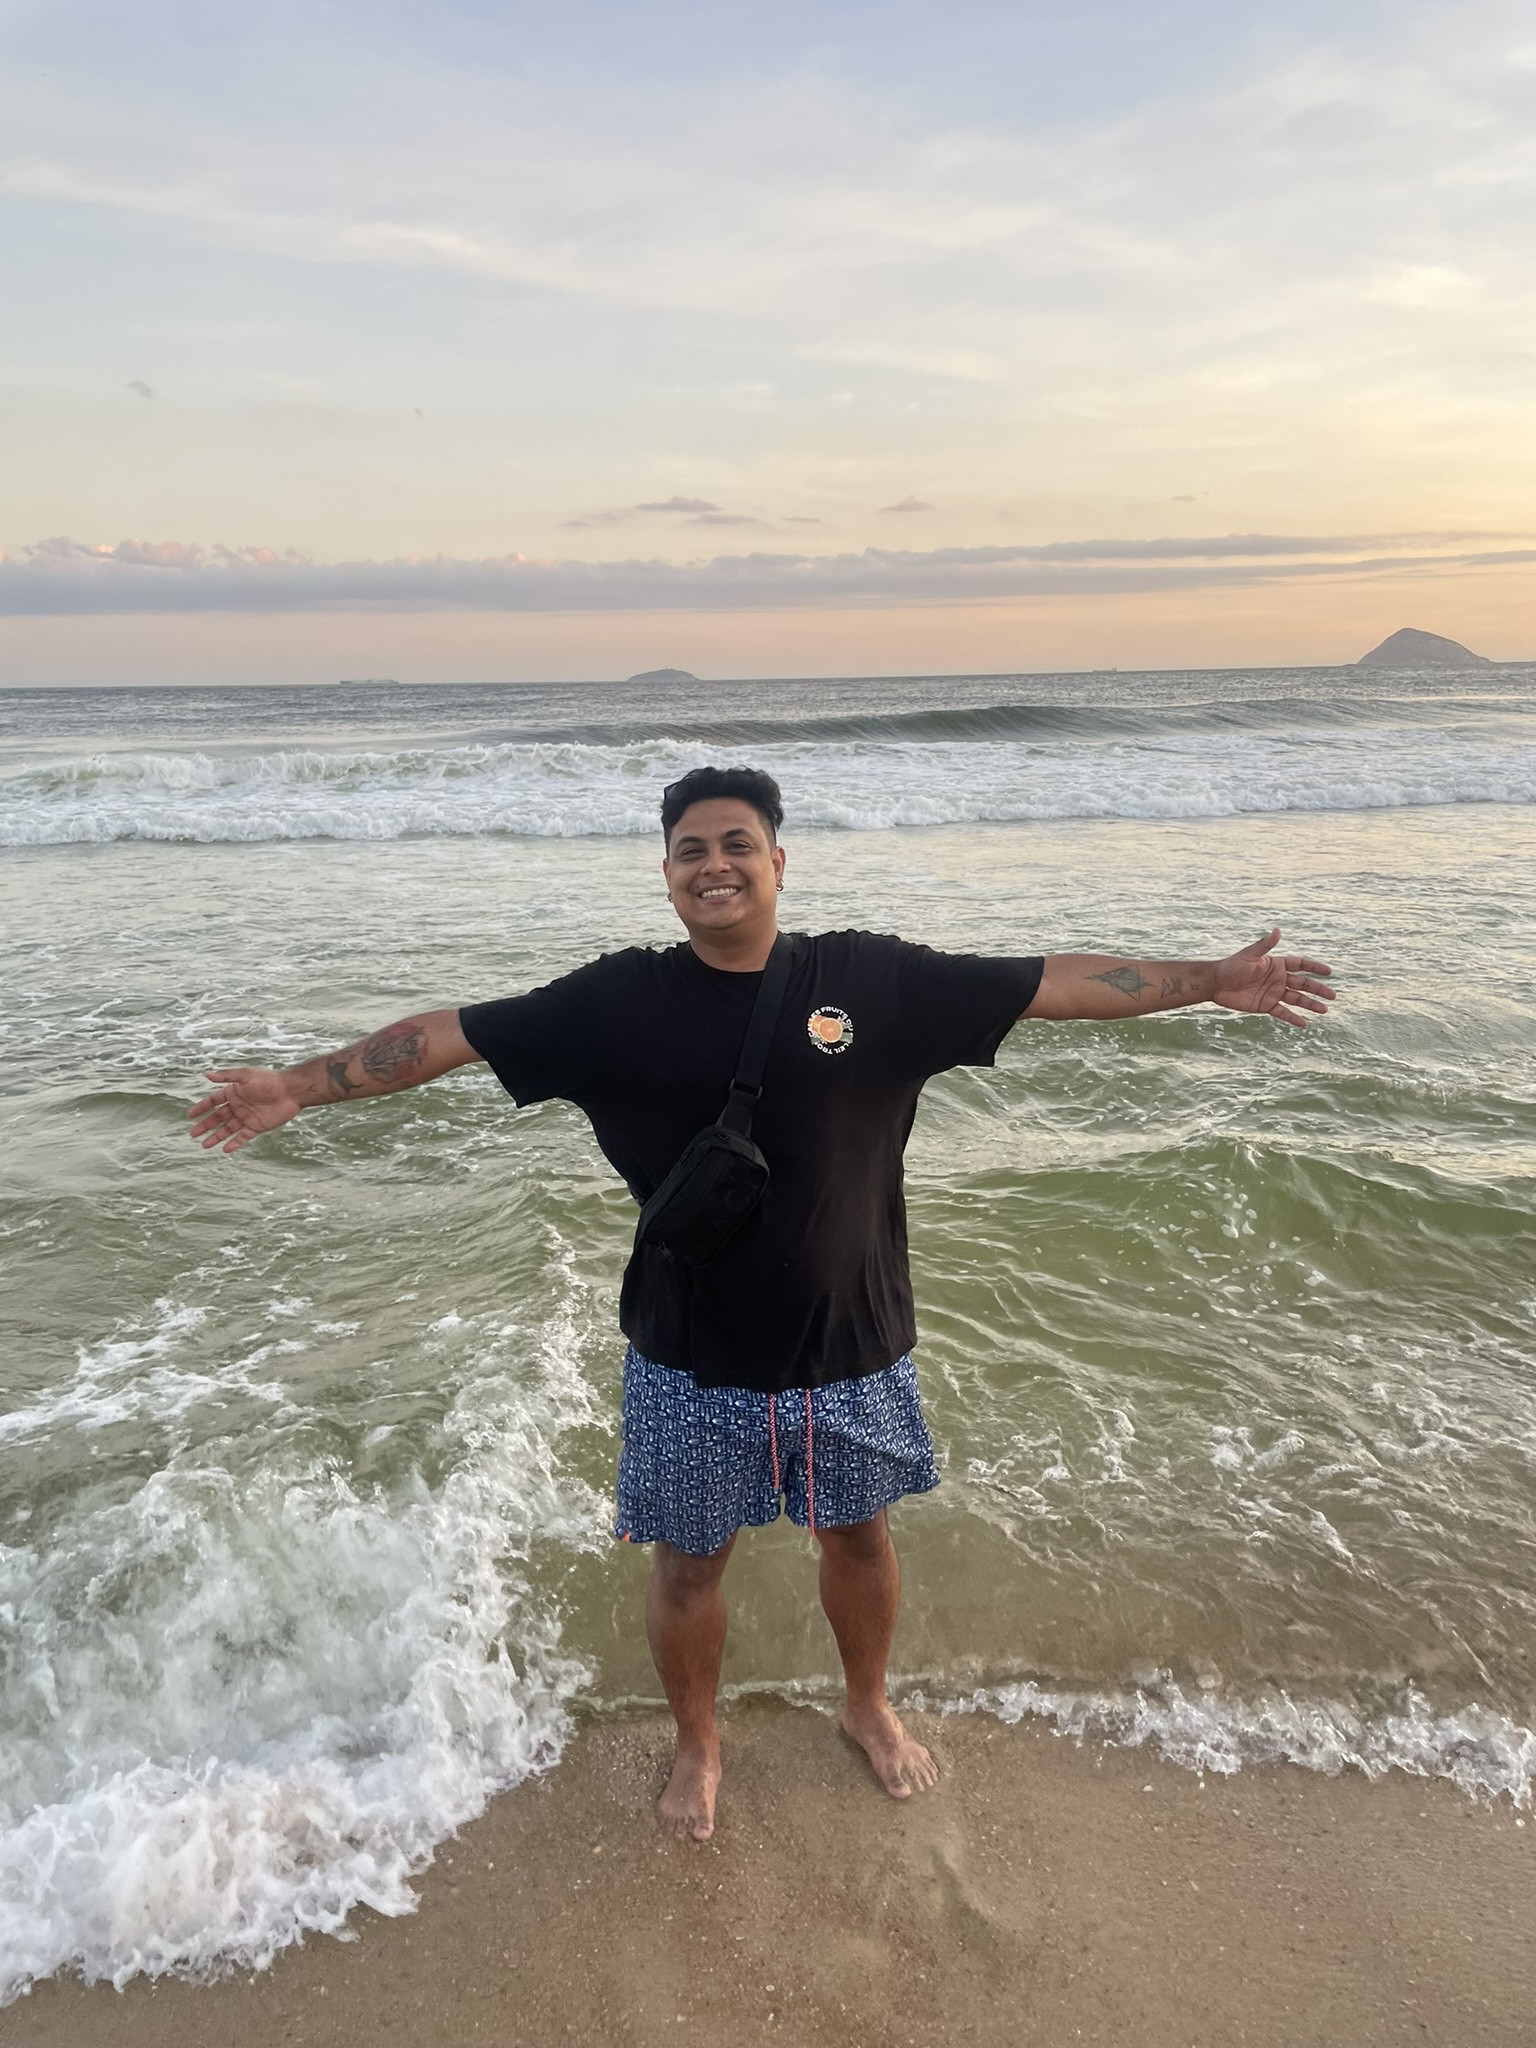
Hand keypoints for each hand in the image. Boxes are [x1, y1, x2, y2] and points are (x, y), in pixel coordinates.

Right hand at [187, 1067, 301, 1153]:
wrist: (291, 1091)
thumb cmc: (269, 1081)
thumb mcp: (246, 1075)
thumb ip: (227, 1076)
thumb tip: (206, 1074)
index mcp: (234, 1093)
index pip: (213, 1101)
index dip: (202, 1107)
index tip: (190, 1115)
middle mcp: (238, 1106)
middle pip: (218, 1118)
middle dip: (205, 1126)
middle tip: (192, 1134)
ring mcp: (247, 1117)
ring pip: (228, 1129)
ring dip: (216, 1137)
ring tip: (203, 1145)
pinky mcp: (257, 1126)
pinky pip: (243, 1137)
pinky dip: (234, 1143)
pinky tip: (225, 1149)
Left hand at [1212, 929, 1335, 1028]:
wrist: (1216, 983)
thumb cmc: (1231, 966)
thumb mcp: (1249, 955)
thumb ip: (1264, 945)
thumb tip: (1278, 930)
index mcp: (1277, 964)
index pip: (1301, 965)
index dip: (1315, 968)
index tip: (1329, 972)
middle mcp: (1278, 979)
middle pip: (1303, 984)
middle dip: (1318, 989)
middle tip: (1333, 996)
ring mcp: (1273, 993)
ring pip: (1296, 999)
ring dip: (1310, 1004)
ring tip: (1325, 1010)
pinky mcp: (1266, 1006)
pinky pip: (1283, 1012)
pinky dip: (1293, 1018)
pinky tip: (1305, 1024)